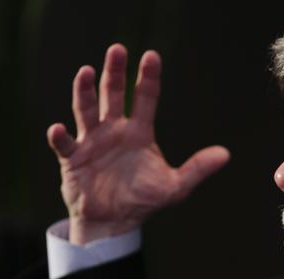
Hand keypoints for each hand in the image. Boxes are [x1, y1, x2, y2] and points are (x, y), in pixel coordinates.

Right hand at [47, 44, 229, 243]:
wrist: (115, 223)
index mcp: (140, 132)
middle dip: (115, 73)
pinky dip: (60, 137)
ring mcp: (92, 141)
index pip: (146, 98)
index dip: (148, 77)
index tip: (151, 56)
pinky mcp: (74, 159)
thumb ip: (197, 168)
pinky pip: (65, 144)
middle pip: (114, 94)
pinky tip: (58, 128)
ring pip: (86, 110)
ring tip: (85, 71)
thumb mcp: (175, 186)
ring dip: (84, 91)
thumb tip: (226, 154)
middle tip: (117, 49)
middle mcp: (115, 130)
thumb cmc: (144, 201)